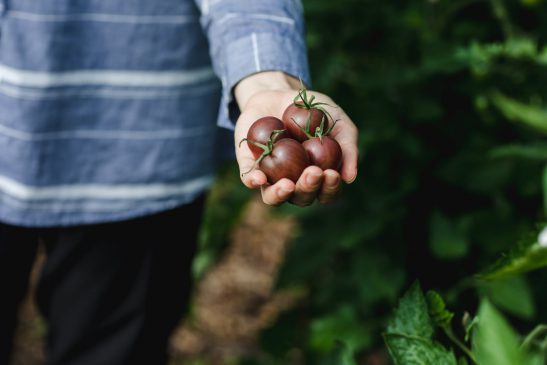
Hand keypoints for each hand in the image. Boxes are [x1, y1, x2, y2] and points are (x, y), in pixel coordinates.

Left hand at [234, 72, 358, 205]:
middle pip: (301, 198)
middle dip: (309, 188)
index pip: (326, 193)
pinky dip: (253, 181)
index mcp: (317, 176)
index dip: (330, 189)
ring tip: (288, 185)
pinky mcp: (249, 165)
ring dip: (281, 194)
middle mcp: (294, 182)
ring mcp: (270, 176)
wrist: (279, 92)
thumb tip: (350, 178)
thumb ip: (348, 147)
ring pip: (273, 197)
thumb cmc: (314, 111)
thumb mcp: (338, 122)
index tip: (332, 173)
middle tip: (313, 171)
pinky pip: (248, 179)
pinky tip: (259, 178)